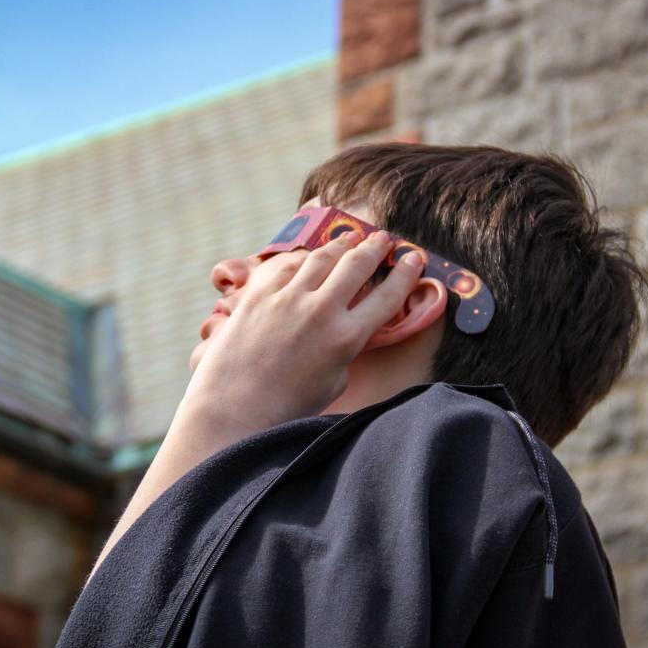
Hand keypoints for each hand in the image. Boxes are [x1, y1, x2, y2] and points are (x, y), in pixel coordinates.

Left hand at [183, 230, 424, 434]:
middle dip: (375, 247)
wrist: (233, 408)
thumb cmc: (286, 406)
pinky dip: (303, 258)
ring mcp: (288, 298)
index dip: (405, 274)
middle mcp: (321, 311)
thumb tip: (345, 327)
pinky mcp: (259, 294)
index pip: (387, 296)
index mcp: (346, 338)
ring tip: (351, 238)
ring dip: (342, 244)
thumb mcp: (333, 382)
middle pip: (357, 264)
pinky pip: (287, 266)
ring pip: (322, 257)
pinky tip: (309, 256)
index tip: (414, 258)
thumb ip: (345, 350)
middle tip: (384, 238)